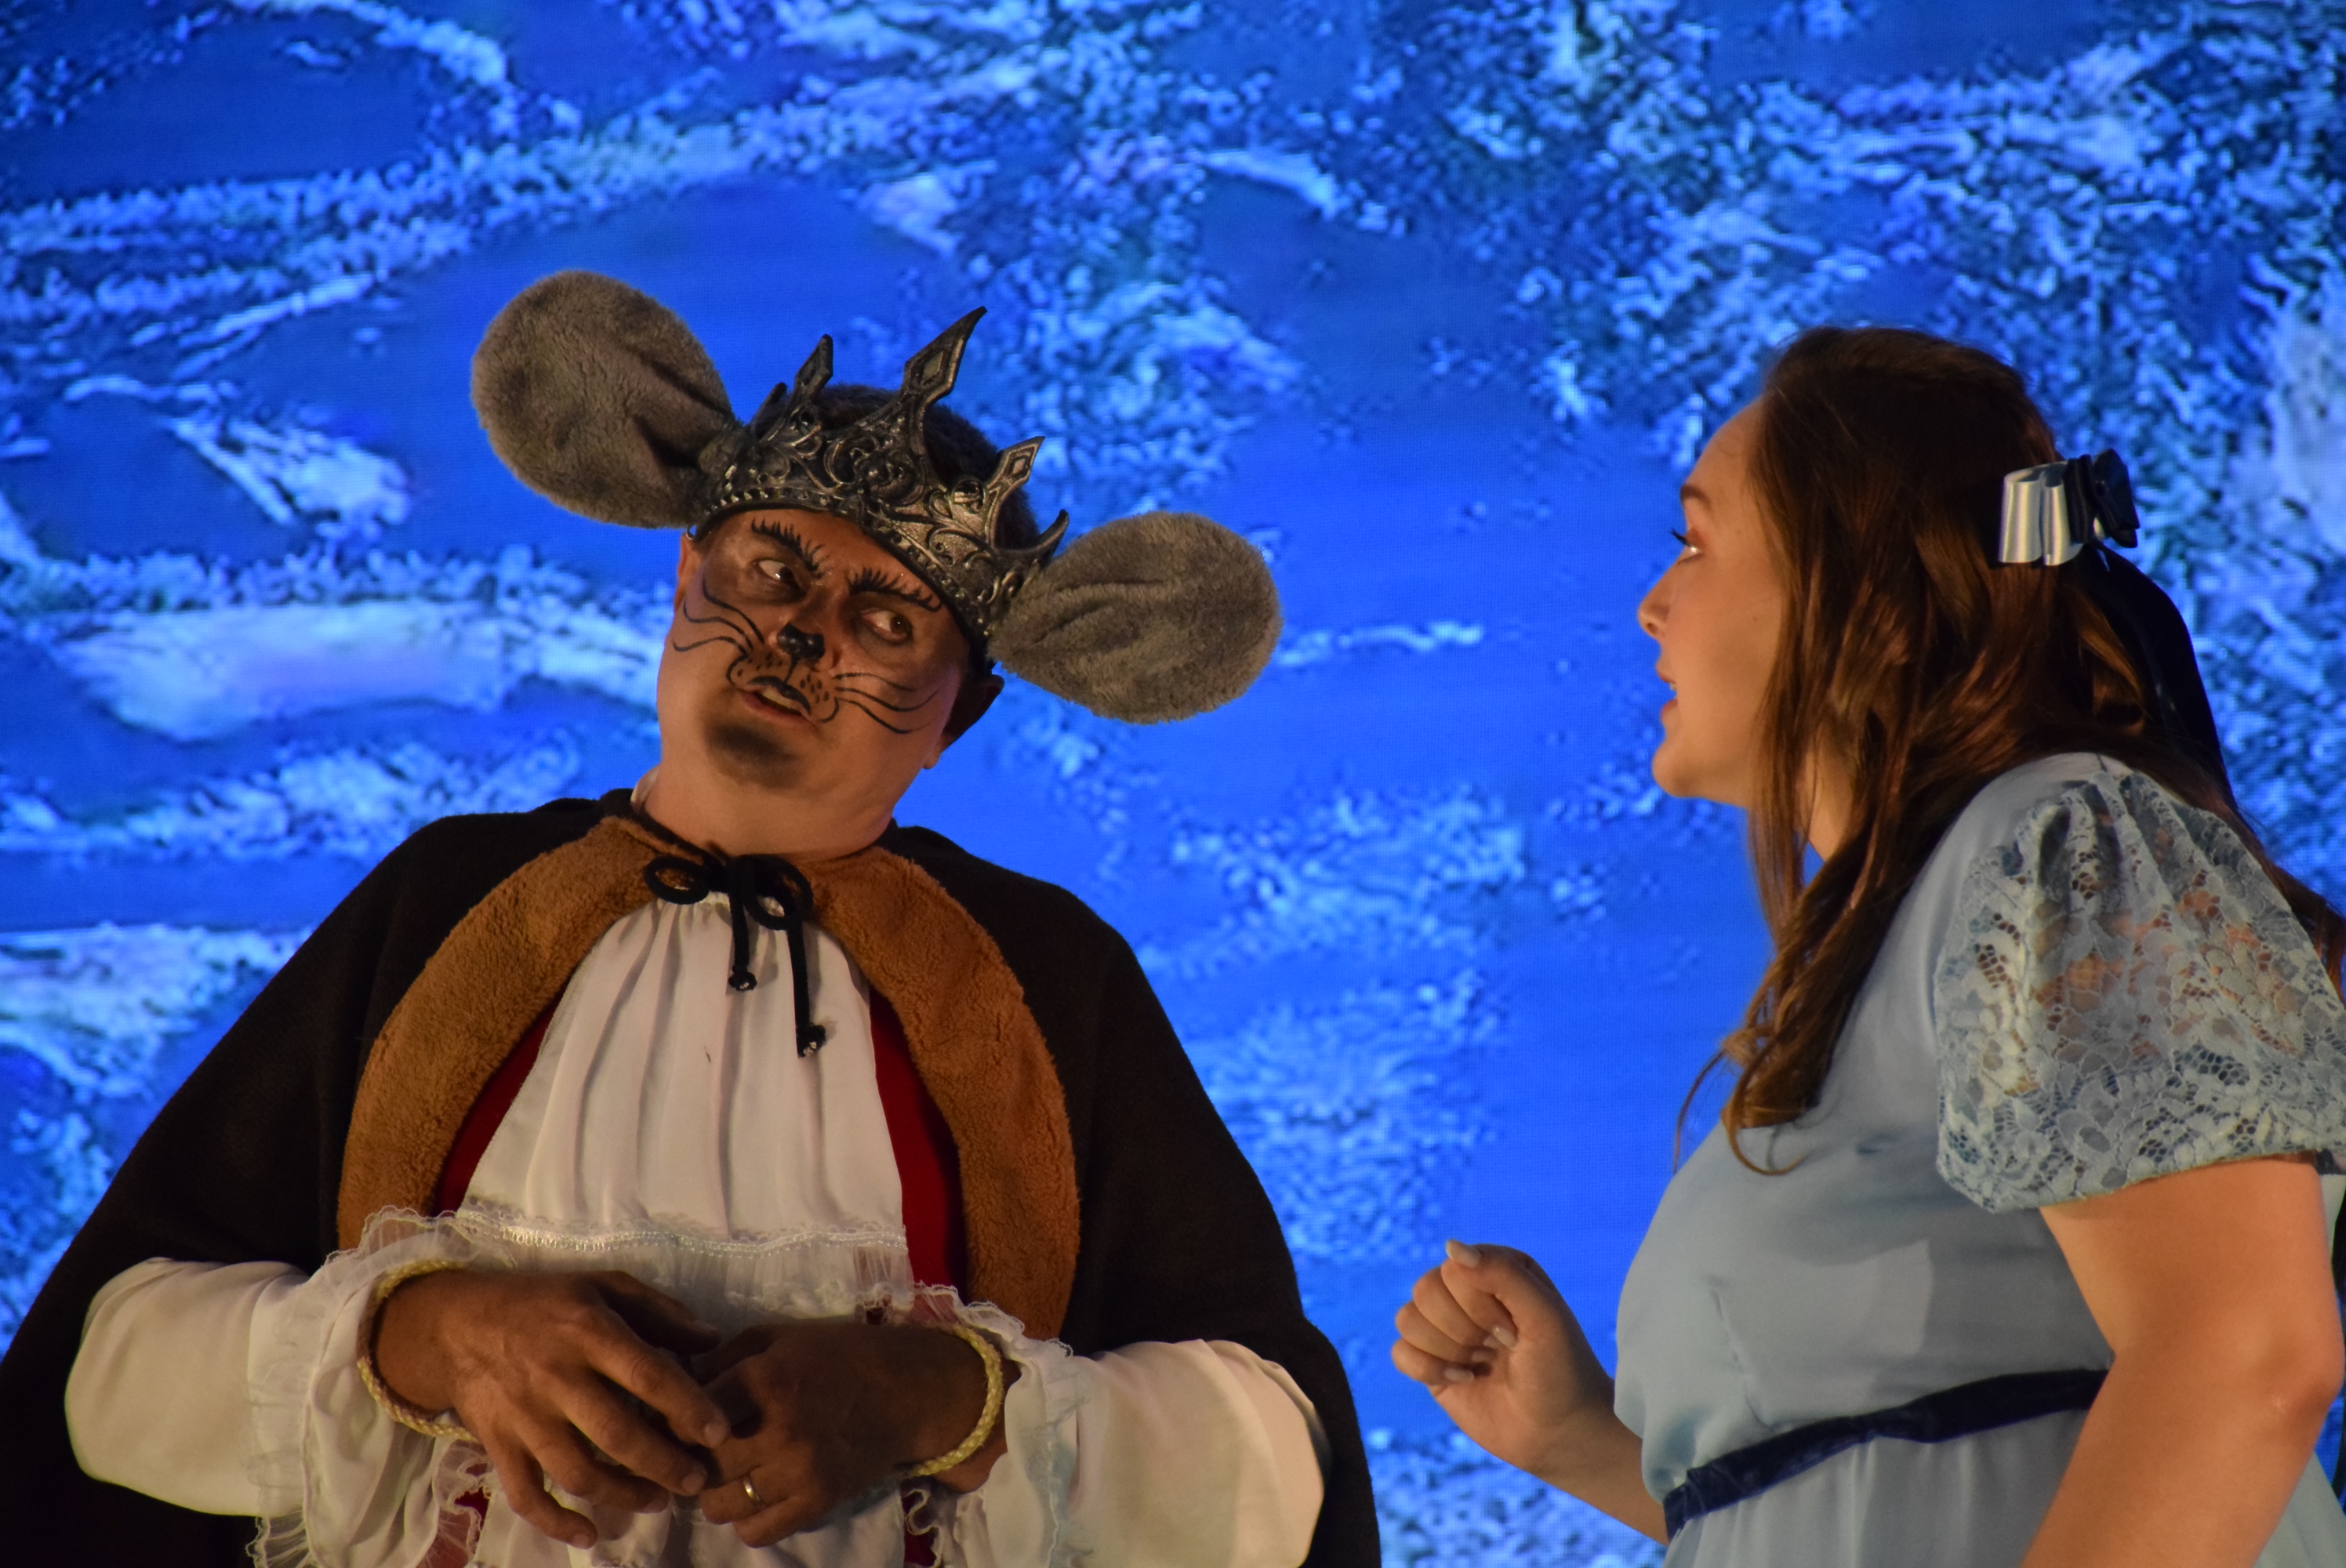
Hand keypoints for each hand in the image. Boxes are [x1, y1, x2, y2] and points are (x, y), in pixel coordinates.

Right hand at [373, 1268, 728, 1549]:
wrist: (458, 1325)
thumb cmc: (545, 1303)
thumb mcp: (605, 1286)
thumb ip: (660, 1311)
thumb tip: (712, 1340)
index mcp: (589, 1333)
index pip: (648, 1375)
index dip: (688, 1407)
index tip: (720, 1435)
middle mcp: (557, 1379)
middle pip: (617, 1434)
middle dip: (664, 1464)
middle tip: (697, 1481)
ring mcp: (525, 1417)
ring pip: (578, 1471)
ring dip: (623, 1495)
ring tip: (659, 1500)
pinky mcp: (498, 1445)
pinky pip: (527, 1494)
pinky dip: (556, 1522)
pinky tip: (589, 1534)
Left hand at [693, 1320, 1003, 1547]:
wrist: (907, 1391)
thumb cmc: (836, 1356)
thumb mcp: (777, 1338)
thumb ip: (723, 1359)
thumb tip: (676, 1385)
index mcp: (765, 1379)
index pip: (689, 1418)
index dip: (677, 1423)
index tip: (682, 1423)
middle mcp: (779, 1429)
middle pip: (702, 1466)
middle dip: (696, 1461)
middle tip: (704, 1453)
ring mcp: (799, 1472)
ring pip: (721, 1506)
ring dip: (719, 1493)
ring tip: (732, 1475)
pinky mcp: (818, 1503)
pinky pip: (756, 1532)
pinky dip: (747, 1520)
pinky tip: (757, 1496)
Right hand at [1393, 1241, 1663, 1539]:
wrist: (1560, 1432)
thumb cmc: (1561, 1370)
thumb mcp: (1544, 1317)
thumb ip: (1503, 1274)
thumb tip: (1450, 1247)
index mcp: (1497, 1266)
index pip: (1454, 1269)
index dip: (1479, 1306)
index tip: (1515, 1334)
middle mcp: (1468, 1289)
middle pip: (1425, 1291)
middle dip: (1463, 1330)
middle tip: (1501, 1349)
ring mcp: (1447, 1327)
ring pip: (1407, 1318)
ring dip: (1449, 1350)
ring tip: (1483, 1365)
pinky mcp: (1431, 1362)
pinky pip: (1400, 1352)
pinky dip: (1428, 1370)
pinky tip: (1465, 1380)